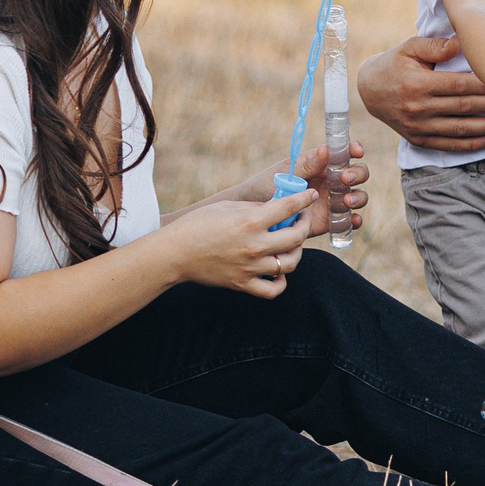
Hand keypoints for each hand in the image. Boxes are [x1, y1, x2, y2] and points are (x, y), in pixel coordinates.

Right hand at [152, 184, 317, 298]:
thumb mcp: (227, 207)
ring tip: (291, 244)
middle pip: (297, 237)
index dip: (304, 199)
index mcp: (250, 221)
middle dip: (305, 225)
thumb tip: (277, 206)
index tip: (309, 196)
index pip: (289, 207)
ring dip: (296, 252)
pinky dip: (281, 281)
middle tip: (302, 220)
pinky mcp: (243, 284)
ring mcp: (251, 267)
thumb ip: (254, 207)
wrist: (174, 254)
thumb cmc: (197, 225)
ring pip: (290, 263)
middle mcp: (254, 245)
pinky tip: (278, 270)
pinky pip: (274, 289)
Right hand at [357, 36, 484, 152]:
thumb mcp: (410, 47)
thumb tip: (461, 42)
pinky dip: (472, 144)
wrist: (367, 90)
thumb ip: (436, 45)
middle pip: (464, 107)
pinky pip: (449, 144)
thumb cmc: (394, 63)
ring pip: (460, 129)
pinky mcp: (418, 139)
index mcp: (418, 83)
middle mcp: (419, 107)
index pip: (459, 85)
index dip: (484, 85)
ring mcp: (418, 126)